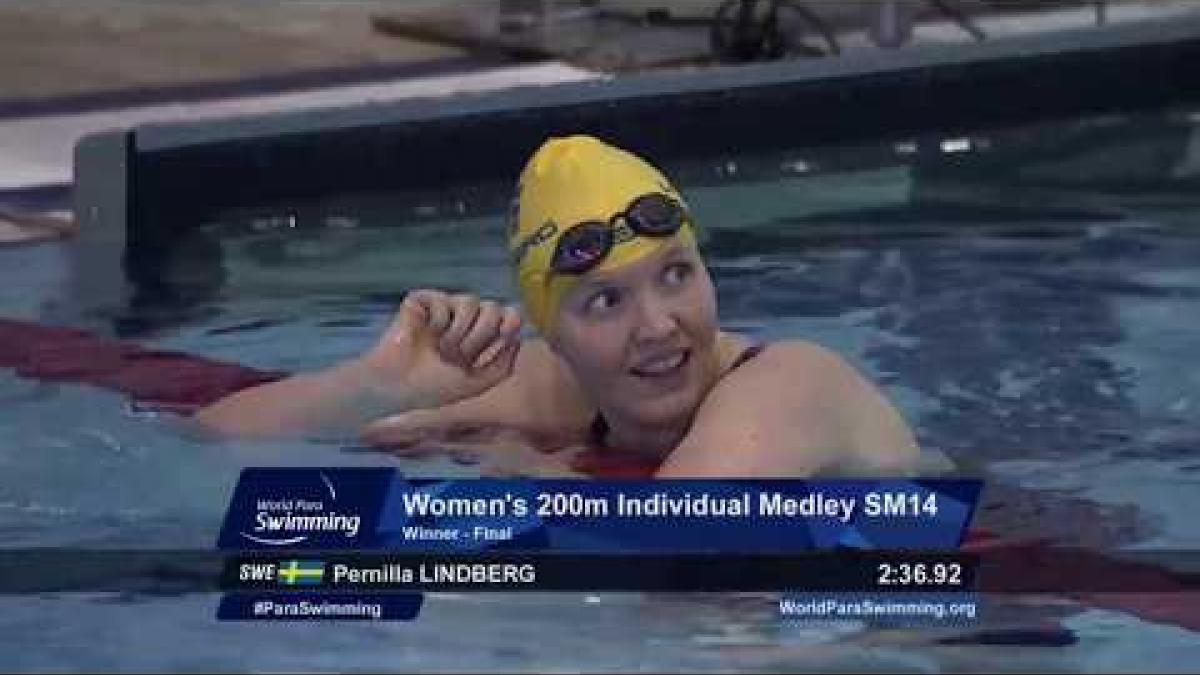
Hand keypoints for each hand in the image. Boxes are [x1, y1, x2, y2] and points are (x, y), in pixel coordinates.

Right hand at [358, 290, 521, 409]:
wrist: (398, 389)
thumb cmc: (434, 388)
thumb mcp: (478, 383)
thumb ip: (503, 364)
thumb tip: (517, 339)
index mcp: (479, 335)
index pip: (507, 315)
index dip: (512, 319)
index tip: (507, 332)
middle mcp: (464, 318)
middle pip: (493, 307)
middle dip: (483, 333)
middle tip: (463, 356)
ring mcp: (443, 307)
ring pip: (470, 301)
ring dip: (461, 332)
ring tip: (444, 350)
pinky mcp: (421, 301)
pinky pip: (441, 301)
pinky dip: (437, 322)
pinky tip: (426, 336)